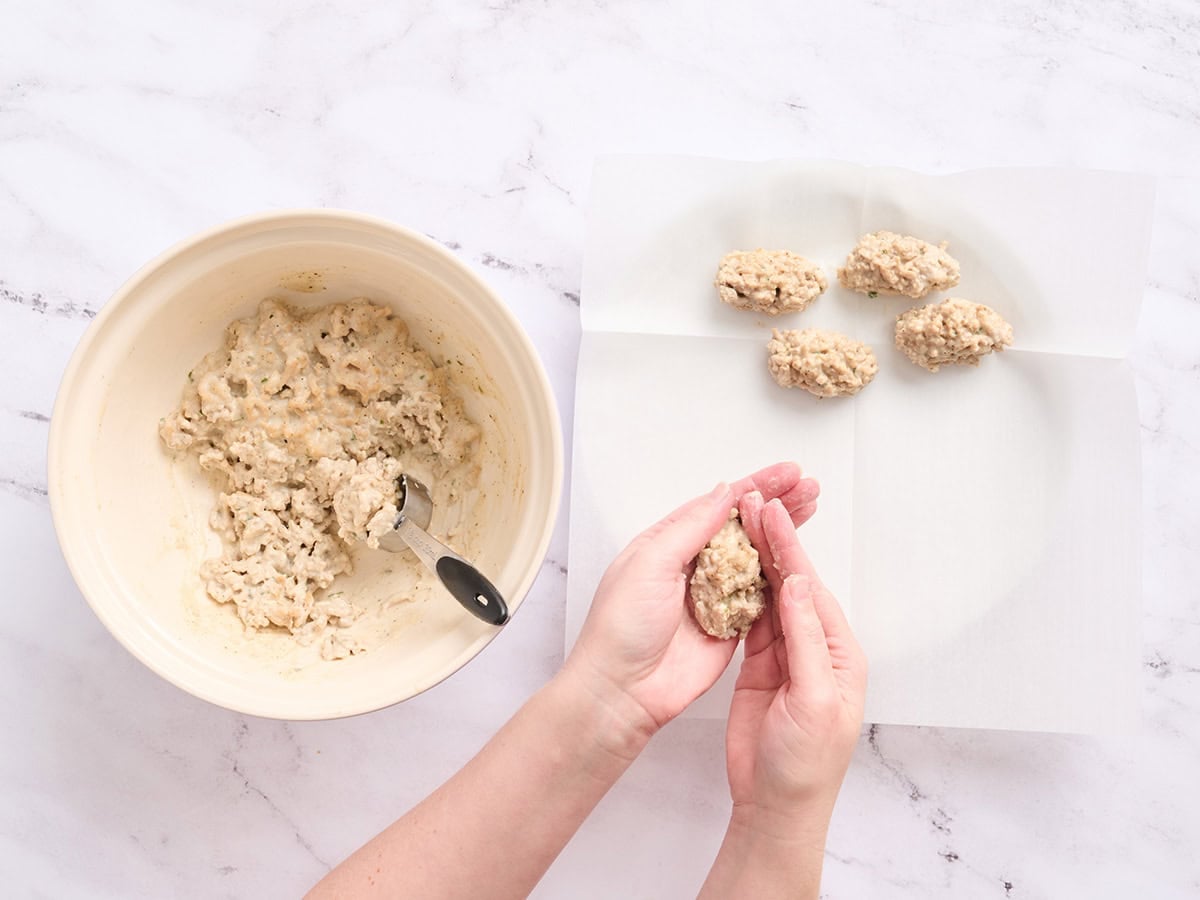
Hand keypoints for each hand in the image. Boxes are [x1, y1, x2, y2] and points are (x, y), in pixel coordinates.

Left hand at [564, 463, 819, 743]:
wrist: (623, 690)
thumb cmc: (619, 628)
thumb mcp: (650, 564)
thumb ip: (690, 528)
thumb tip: (722, 494)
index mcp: (667, 542)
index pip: (718, 504)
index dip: (755, 486)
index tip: (786, 474)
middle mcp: (692, 564)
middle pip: (743, 526)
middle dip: (777, 504)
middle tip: (808, 488)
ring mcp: (712, 594)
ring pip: (756, 557)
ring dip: (783, 535)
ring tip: (810, 510)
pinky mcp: (729, 625)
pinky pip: (761, 597)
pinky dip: (781, 578)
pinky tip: (799, 559)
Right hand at [725, 493, 866, 833]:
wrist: (776, 805)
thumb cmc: (804, 764)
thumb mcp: (814, 700)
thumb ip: (805, 640)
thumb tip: (798, 584)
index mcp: (837, 651)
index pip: (809, 587)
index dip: (787, 548)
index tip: (769, 512)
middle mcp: (815, 647)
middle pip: (791, 583)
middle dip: (771, 542)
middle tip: (750, 502)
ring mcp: (786, 656)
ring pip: (770, 596)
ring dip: (755, 560)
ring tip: (738, 523)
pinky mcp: (761, 668)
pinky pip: (751, 620)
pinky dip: (740, 592)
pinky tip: (730, 569)